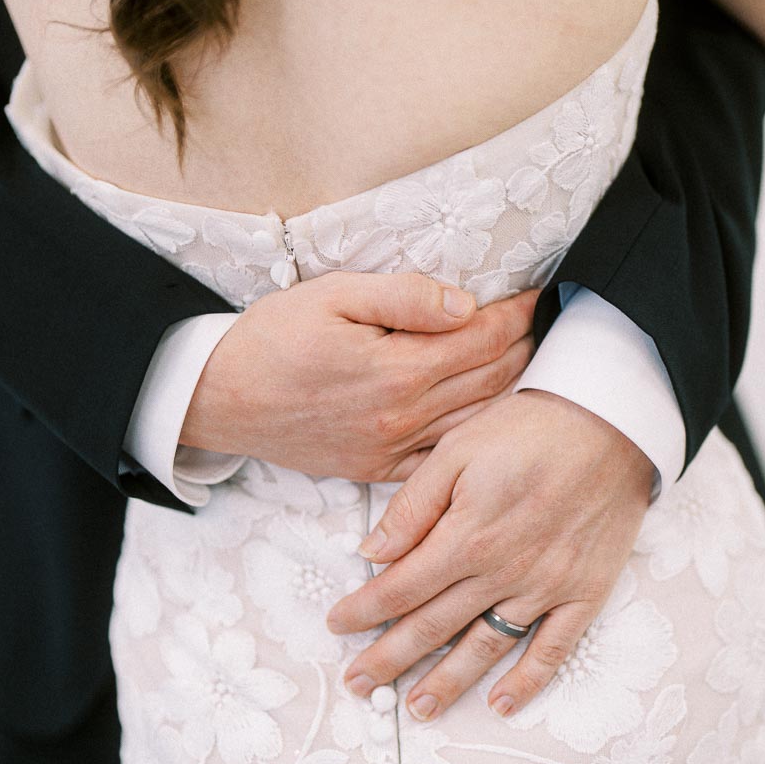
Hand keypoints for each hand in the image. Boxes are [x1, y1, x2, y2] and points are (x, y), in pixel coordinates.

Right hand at [180, 271, 538, 481]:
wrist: (220, 399)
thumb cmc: (272, 338)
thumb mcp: (332, 294)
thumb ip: (404, 296)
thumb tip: (465, 304)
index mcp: (397, 369)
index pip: (483, 338)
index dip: (517, 313)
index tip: (536, 294)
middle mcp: (403, 416)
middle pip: (492, 380)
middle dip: (525, 346)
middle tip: (543, 322)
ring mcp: (393, 448)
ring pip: (477, 421)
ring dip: (512, 389)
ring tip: (531, 361)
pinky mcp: (378, 469)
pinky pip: (444, 456)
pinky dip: (476, 434)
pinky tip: (490, 414)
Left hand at [326, 390, 654, 718]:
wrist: (612, 420)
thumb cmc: (529, 427)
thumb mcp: (457, 449)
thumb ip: (413, 506)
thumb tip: (371, 552)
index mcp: (467, 535)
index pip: (401, 587)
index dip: (364, 611)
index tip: (336, 627)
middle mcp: (503, 572)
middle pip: (434, 627)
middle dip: (389, 660)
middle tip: (359, 685)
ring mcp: (546, 587)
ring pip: (486, 648)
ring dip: (447, 683)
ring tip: (416, 710)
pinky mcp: (584, 592)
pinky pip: (553, 648)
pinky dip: (528, 681)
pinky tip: (501, 704)